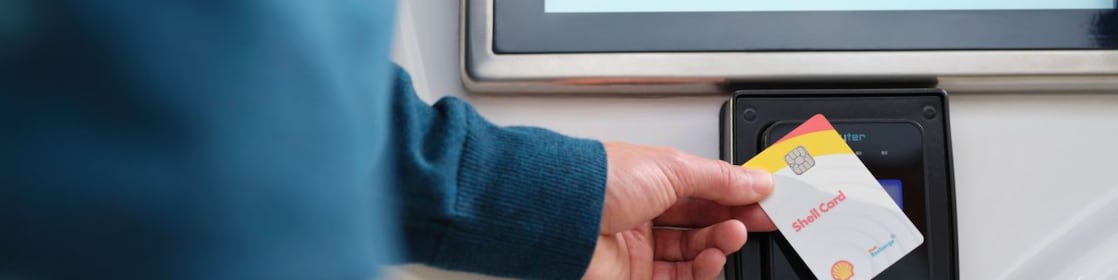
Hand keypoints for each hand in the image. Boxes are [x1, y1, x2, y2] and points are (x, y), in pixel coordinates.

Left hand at [583, 142, 775, 279]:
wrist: (563, 215)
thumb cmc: (600, 180)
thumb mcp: (672, 167)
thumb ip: (719, 178)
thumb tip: (755, 180)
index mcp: (648, 181)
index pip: (701, 190)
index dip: (734, 195)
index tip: (763, 199)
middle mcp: (641, 214)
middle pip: (699, 223)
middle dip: (732, 220)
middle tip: (760, 220)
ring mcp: (637, 248)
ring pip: (692, 254)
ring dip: (719, 245)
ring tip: (734, 235)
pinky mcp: (632, 277)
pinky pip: (678, 278)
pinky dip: (702, 270)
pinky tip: (714, 258)